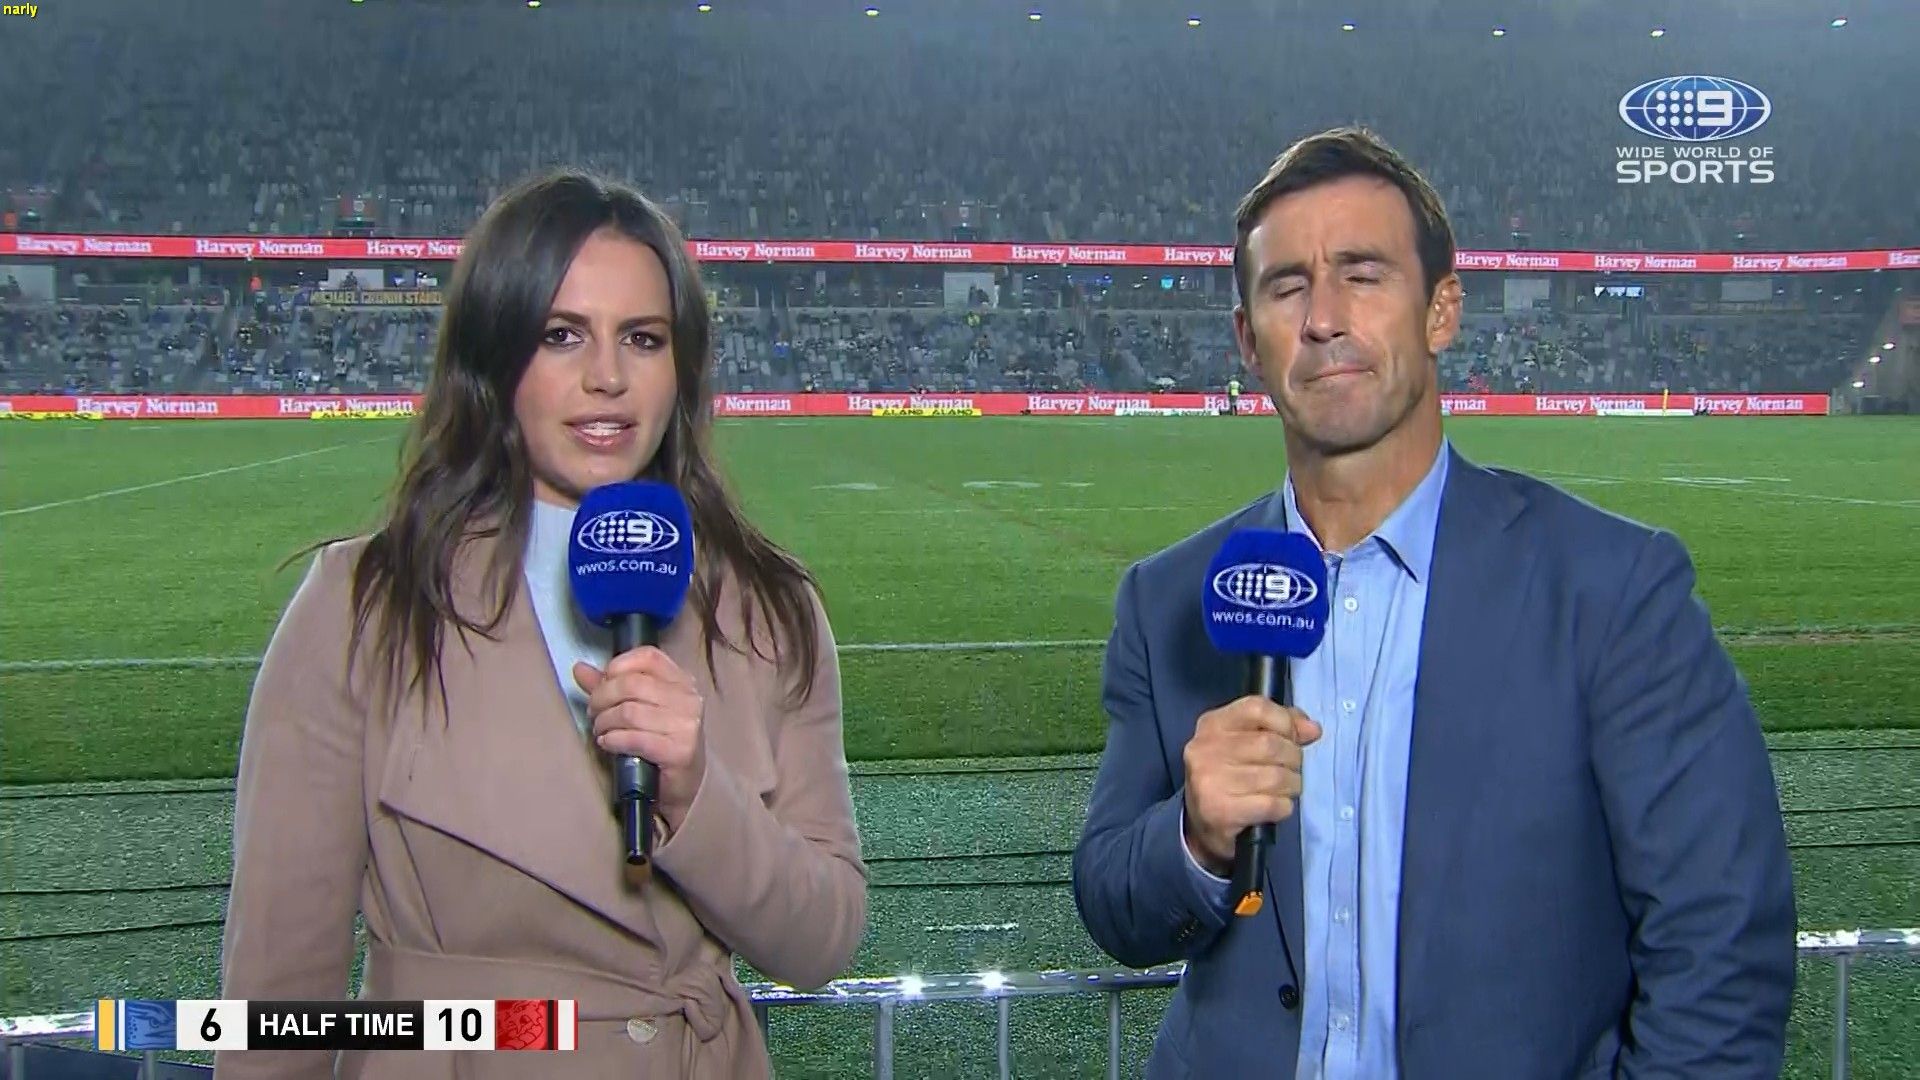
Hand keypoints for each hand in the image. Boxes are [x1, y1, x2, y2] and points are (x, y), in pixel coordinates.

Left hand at [573, 648, 705, 825]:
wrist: (687, 786)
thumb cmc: (661, 743)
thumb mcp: (640, 709)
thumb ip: (611, 686)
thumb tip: (579, 668)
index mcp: (682, 682)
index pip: (648, 657)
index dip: (617, 666)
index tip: (603, 684)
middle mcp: (688, 699)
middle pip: (631, 684)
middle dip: (602, 698)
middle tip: (593, 713)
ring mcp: (686, 725)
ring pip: (629, 711)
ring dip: (605, 722)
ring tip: (601, 731)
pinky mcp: (679, 750)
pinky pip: (634, 738)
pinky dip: (613, 740)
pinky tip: (608, 743)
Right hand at [1181, 697, 1323, 875]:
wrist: (1201, 825)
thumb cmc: (1230, 776)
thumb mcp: (1246, 742)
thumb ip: (1280, 727)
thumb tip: (1312, 729)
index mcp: (1212, 725)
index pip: (1257, 708)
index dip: (1285, 722)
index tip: (1292, 738)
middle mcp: (1205, 749)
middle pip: (1270, 744)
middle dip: (1293, 759)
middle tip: (1291, 770)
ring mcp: (1210, 781)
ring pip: (1276, 776)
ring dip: (1291, 785)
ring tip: (1285, 789)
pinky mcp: (1221, 811)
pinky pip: (1273, 804)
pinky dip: (1284, 807)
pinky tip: (1275, 807)